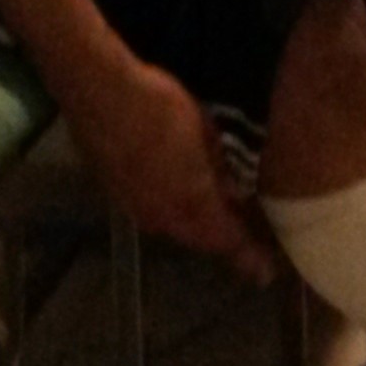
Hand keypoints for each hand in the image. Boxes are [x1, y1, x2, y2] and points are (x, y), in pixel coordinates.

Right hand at [67, 52, 276, 281]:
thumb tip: (237, 193)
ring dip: (195, 219)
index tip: (266, 274)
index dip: (250, 257)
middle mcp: (161, 217)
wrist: (100, 91)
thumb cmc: (162, 107)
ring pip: (173, 223)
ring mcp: (133, 207)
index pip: (229, 241)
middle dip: (222, 235)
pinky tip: (175, 183)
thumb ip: (224, 170)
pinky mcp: (113, 192)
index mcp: (191, 204)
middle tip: (245, 230)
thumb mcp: (207, 135)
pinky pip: (151, 208)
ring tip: (213, 206)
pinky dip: (170, 203)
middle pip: (200, 237)